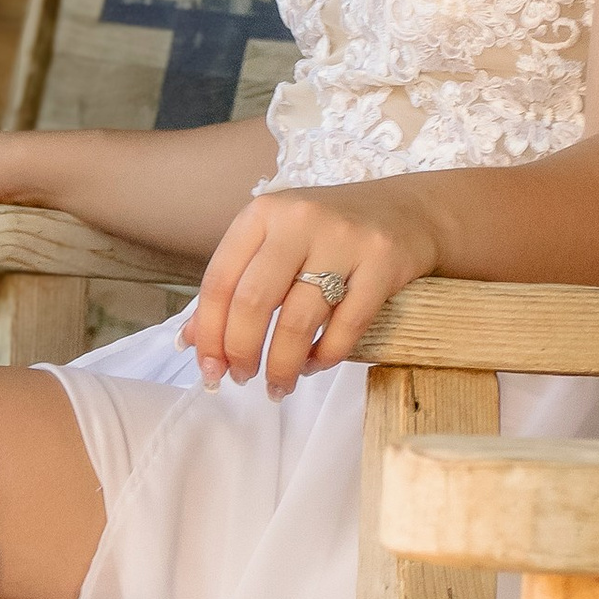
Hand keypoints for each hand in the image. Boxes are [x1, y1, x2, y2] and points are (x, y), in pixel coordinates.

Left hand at [186, 184, 440, 394]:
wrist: (406, 212)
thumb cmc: (327, 234)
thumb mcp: (274, 244)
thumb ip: (234, 286)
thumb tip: (192, 342)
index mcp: (262, 213)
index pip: (220, 280)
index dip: (209, 332)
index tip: (208, 369)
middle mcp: (299, 220)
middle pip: (253, 301)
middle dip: (241, 352)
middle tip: (241, 379)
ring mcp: (343, 240)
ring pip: (298, 320)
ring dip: (282, 365)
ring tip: (277, 385)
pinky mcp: (383, 264)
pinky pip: (346, 327)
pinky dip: (324, 356)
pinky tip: (312, 365)